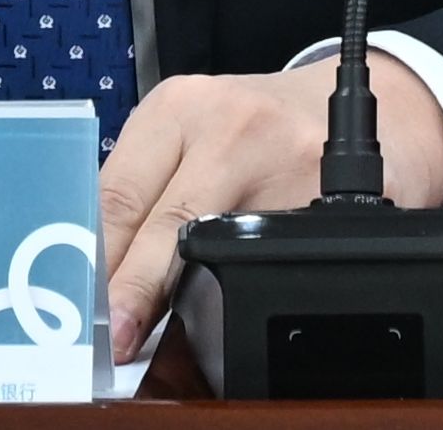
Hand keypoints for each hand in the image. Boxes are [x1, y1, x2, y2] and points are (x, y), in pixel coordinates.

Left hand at [97, 53, 442, 357]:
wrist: (362, 109)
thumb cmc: (260, 129)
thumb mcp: (195, 131)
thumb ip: (150, 187)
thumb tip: (99, 271)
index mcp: (177, 106)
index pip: (119, 192)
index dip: (96, 259)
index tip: (81, 306)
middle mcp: (228, 122)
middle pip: (164, 221)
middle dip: (133, 290)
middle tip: (116, 337)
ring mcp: (283, 157)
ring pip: (218, 243)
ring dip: (183, 298)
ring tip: (156, 335)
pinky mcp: (331, 193)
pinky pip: (275, 255)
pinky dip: (246, 286)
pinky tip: (230, 305)